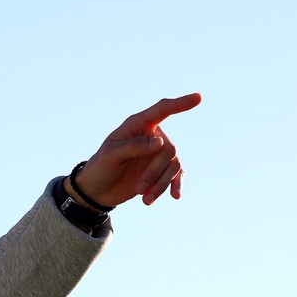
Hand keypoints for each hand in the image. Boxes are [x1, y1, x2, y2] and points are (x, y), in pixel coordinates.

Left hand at [72, 93, 201, 207]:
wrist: (98, 189)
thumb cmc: (101, 165)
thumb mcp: (111, 154)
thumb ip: (133, 146)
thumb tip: (160, 142)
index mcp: (138, 124)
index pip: (162, 110)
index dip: (180, 104)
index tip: (199, 97)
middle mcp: (152, 136)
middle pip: (169, 149)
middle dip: (155, 171)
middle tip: (139, 188)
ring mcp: (158, 154)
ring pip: (173, 165)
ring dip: (161, 184)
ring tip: (145, 199)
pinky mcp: (161, 170)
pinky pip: (176, 176)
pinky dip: (174, 186)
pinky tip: (174, 196)